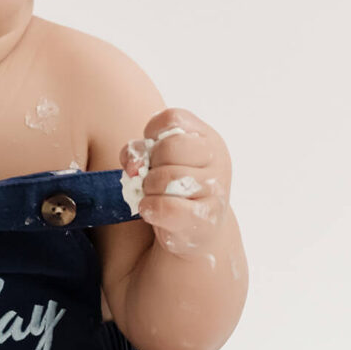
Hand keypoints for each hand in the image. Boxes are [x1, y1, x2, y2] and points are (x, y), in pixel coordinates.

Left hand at [122, 107, 230, 258]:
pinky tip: (151, 211)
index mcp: (206, 138)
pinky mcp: (207, 218)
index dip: (152, 134)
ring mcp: (216, 189)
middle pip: (169, 147)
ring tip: (153, 195)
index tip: (152, 151)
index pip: (172, 119)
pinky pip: (167, 208)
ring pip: (166, 178)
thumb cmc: (172, 188)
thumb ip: (138, 153)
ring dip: (149, 189)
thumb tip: (133, 166)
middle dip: (151, 165)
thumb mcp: (156, 161)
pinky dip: (150, 209)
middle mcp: (217, 160)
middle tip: (152, 178)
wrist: (196, 230)